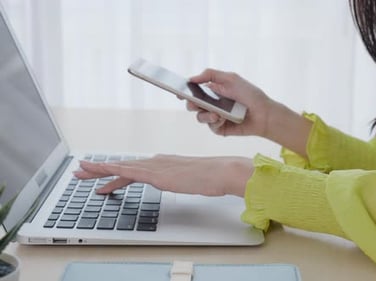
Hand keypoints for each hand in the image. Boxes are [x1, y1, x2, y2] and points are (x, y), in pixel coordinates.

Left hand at [73, 154, 253, 196]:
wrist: (219, 172)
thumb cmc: (209, 176)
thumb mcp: (188, 178)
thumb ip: (177, 178)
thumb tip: (173, 181)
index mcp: (162, 163)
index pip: (133, 168)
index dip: (115, 172)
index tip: (102, 175)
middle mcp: (155, 161)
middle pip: (122, 166)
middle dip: (100, 169)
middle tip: (81, 171)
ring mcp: (154, 166)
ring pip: (120, 166)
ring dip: (98, 169)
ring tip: (80, 172)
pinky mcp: (155, 173)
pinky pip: (127, 172)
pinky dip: (111, 171)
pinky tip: (100, 173)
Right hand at [189, 68, 275, 136]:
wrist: (264, 113)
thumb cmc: (250, 94)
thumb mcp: (231, 78)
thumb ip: (211, 74)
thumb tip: (191, 78)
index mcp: (213, 91)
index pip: (195, 91)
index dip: (185, 92)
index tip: (180, 92)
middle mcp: (213, 104)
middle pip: (193, 105)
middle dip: (191, 104)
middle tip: (193, 103)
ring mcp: (216, 117)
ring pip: (200, 117)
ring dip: (205, 115)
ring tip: (216, 114)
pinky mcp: (221, 129)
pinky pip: (211, 127)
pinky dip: (215, 122)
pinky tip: (222, 118)